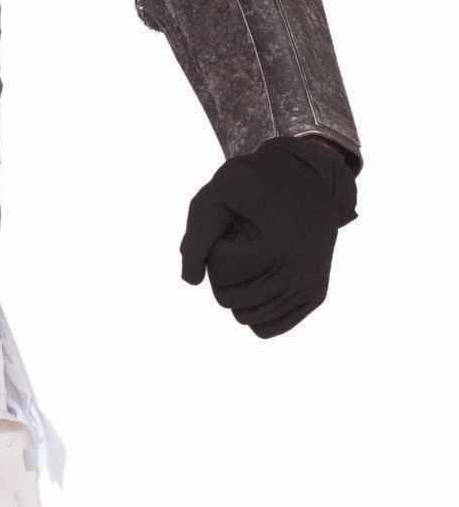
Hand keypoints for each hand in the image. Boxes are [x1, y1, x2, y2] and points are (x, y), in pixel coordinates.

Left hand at [179, 136, 356, 338]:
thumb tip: (191, 280)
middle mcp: (301, 275)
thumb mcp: (218, 193)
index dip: (215, 244)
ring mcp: (310, 289)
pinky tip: (260, 277)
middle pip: (228, 298)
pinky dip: (253, 308)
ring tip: (254, 255)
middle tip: (243, 240)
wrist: (310, 178)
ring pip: (244, 317)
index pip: (218, 269)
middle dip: (222, 269)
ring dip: (238, 287)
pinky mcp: (314, 297)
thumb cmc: (258, 184)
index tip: (234, 223)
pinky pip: (266, 328)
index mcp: (280, 248)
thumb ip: (197, 235)